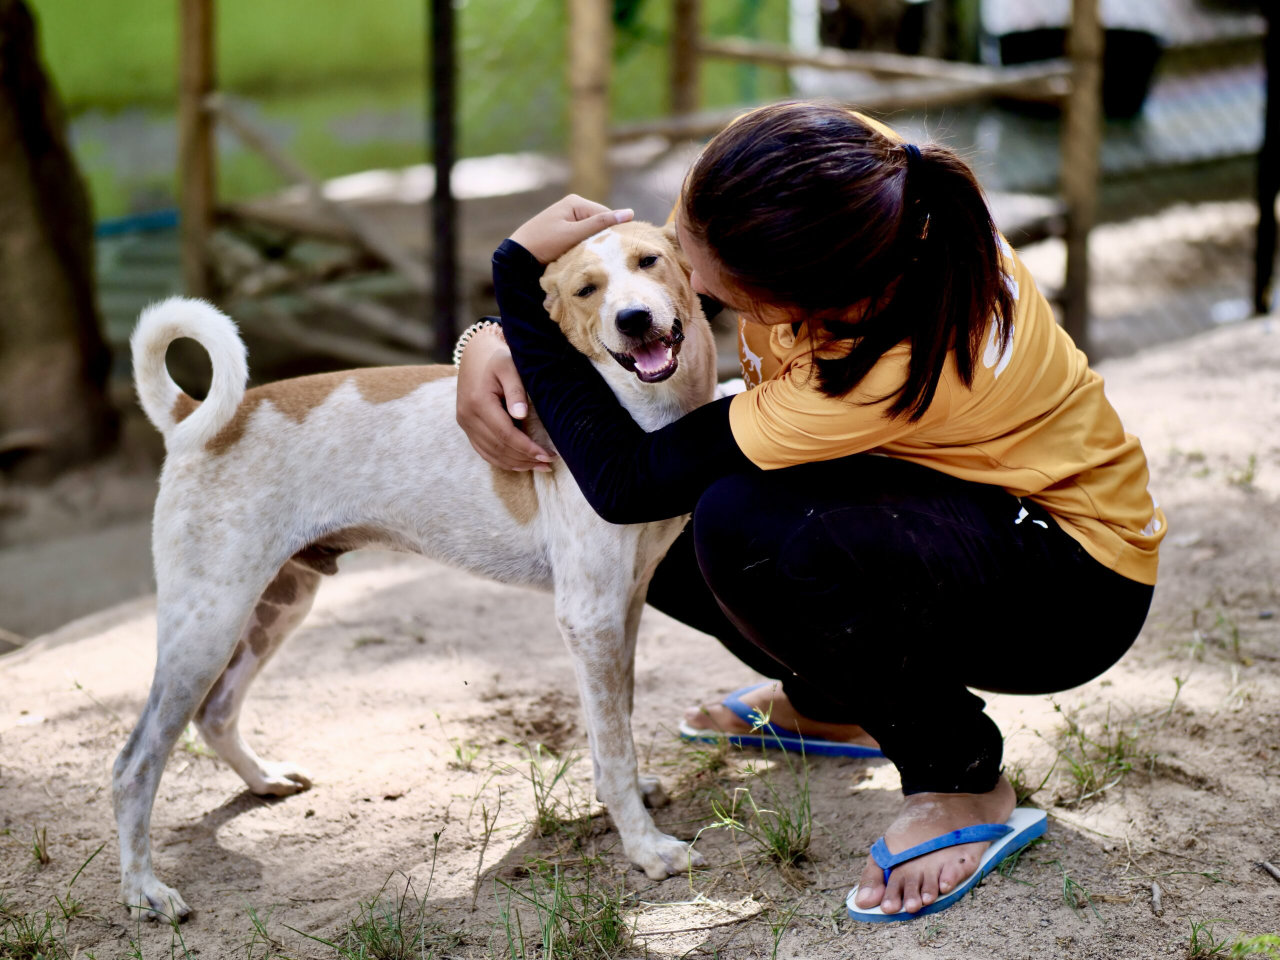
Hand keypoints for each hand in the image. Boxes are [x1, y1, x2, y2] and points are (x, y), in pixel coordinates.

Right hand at [455, 325, 555, 470]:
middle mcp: (467, 416)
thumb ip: (516, 390)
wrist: (475, 353)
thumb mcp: (510, 367)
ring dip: (516, 463)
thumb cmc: (497, 358)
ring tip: (539, 466)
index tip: (547, 455)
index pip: (505, 434)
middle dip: (525, 459)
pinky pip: (483, 450)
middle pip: (498, 447)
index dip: (527, 448)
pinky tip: (520, 463)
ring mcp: (464, 423)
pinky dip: (502, 460)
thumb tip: (521, 416)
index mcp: (478, 402)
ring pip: (491, 453)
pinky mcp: (466, 426)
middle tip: (549, 463)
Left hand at [509, 194, 633, 263]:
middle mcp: (573, 206)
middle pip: (599, 224)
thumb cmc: (545, 243)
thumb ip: (600, 224)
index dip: (613, 232)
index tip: (616, 250)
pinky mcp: (564, 230)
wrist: (518, 256)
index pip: (606, 215)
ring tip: (592, 257)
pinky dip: (584, 247)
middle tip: (604, 256)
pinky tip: (583, 256)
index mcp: (576, 202)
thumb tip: (629, 213)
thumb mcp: (574, 234)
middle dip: (602, 239)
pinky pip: (582, 238)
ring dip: (593, 244)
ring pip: (591, 232)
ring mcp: (568, 218)